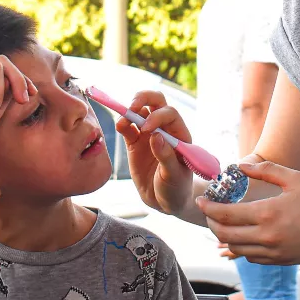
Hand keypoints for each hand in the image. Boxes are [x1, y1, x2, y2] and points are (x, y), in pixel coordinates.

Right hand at [114, 91, 194, 215]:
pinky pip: (128, 128)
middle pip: (156, 102)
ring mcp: (149, 134)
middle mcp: (165, 129)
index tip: (147, 130)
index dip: (158, 117)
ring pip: (140, 111)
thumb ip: (166, 157)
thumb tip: (156, 136)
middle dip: (144, 98)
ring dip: (130, 109)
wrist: (164, 201)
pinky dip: (122, 123)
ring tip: (123, 121)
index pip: (170, 114)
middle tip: (132, 106)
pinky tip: (119, 125)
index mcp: (179, 134)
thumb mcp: (174, 176)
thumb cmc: (176, 187)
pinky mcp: (135, 143)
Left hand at [196, 161, 299, 265]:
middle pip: (225, 235)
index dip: (208, 208)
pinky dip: (241, 247)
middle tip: (208, 212)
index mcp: (268, 214)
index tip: (201, 201)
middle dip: (211, 223)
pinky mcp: (281, 260)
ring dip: (224, 237)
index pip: (226, 215)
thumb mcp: (295, 178)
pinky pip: (252, 256)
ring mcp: (274, 252)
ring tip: (222, 223)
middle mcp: (267, 236)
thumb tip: (240, 166)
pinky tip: (242, 236)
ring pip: (237, 248)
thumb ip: (265, 170)